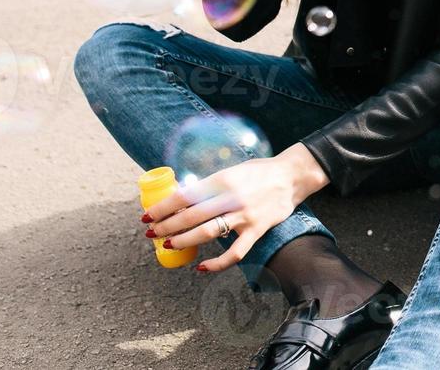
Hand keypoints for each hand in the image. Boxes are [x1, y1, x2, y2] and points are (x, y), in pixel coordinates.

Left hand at [142, 144, 326, 272]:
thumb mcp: (231, 171)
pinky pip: (235, 252)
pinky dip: (217, 264)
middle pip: (191, 216)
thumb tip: (182, 199)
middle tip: (151, 233)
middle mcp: (231, 198)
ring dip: (184, 241)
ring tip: (169, 245)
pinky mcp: (257, 230)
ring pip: (207, 233)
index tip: (148, 216)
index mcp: (222, 179)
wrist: (291, 176)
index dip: (162, 208)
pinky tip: (201, 267)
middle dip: (166, 226)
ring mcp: (244, 215)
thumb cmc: (258, 172)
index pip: (184, 196)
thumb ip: (210, 185)